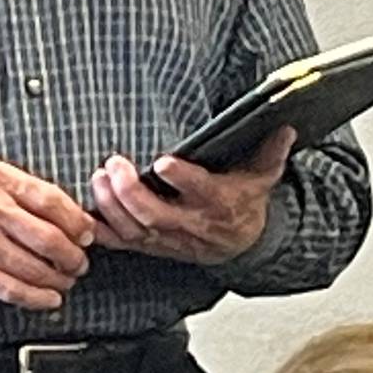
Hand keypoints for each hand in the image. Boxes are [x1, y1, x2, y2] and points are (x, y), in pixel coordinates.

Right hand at [0, 159, 93, 310]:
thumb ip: (26, 191)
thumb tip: (72, 217)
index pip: (52, 201)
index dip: (77, 221)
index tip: (87, 234)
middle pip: (49, 238)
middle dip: (73, 256)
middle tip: (79, 262)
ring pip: (35, 268)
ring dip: (59, 279)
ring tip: (66, 280)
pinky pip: (14, 290)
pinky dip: (38, 298)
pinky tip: (50, 298)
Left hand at [90, 127, 294, 265]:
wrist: (242, 243)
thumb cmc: (245, 201)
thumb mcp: (263, 175)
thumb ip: (270, 151)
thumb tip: (285, 126)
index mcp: (220, 204)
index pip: (201, 192)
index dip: (182, 179)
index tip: (162, 160)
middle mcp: (193, 225)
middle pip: (157, 215)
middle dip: (131, 192)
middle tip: (114, 164)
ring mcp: (170, 239)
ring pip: (136, 230)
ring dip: (112, 206)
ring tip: (99, 178)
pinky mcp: (152, 247)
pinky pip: (123, 244)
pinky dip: (103, 231)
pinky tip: (88, 211)